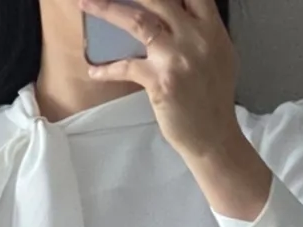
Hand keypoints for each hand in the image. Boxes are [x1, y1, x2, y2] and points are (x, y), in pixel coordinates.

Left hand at [78, 0, 244, 164]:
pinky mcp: (161, 81)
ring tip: (85, 3)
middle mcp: (196, 37)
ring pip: (138, 21)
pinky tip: (94, 70)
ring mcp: (178, 58)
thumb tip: (177, 11)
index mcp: (211, 28)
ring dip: (107, 9)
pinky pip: (127, 66)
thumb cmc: (213, 97)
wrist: (214, 137)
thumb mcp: (218, 54)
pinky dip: (107, 69)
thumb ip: (200, 29)